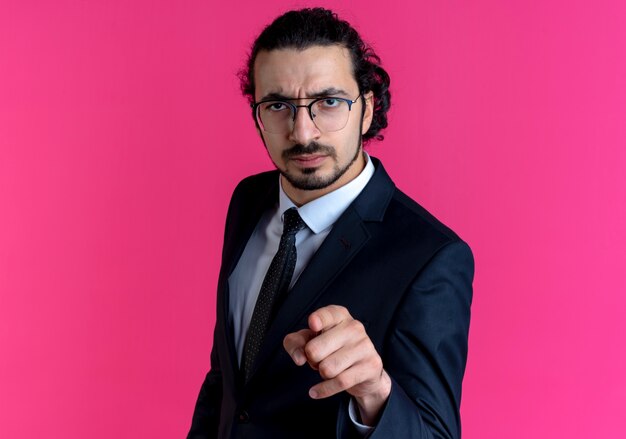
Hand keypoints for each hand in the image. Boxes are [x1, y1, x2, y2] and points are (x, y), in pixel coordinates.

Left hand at [283, 305, 390, 425]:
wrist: (365, 370)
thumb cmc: (332, 349)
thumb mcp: (311, 341)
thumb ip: (296, 343)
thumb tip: (299, 358)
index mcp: (339, 315)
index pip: (327, 315)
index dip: (319, 320)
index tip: (313, 325)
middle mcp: (354, 327)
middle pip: (315, 350)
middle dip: (311, 360)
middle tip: (319, 359)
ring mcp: (364, 345)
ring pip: (327, 368)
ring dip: (322, 373)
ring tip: (329, 368)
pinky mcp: (370, 365)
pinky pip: (340, 382)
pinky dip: (324, 389)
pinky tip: (316, 391)